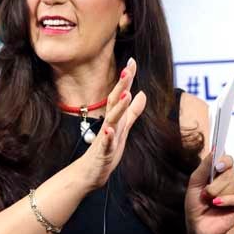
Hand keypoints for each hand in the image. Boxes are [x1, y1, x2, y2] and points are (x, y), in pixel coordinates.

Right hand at [75, 58, 145, 190]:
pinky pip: (106, 144)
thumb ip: (133, 111)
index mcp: (114, 118)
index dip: (126, 79)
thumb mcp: (124, 128)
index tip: (132, 61)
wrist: (91, 172)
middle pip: (114, 102)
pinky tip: (110, 129)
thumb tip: (142, 93)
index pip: (120, 94)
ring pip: (112, 120)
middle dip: (121, 86)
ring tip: (125, 95)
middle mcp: (108, 124)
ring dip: (118, 107)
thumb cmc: (107, 149)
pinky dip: (108, 136)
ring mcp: (104, 138)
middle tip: (127, 70)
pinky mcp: (102, 152)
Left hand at [185, 151, 233, 233]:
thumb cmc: (197, 205)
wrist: (199, 226)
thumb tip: (214, 150)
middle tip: (207, 194)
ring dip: (220, 193)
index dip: (224, 160)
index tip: (217, 167)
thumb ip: (204, 166)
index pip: (228, 159)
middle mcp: (233, 177)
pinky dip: (229, 200)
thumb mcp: (195, 183)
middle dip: (215, 184)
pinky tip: (219, 204)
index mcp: (221, 171)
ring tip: (213, 202)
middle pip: (231, 171)